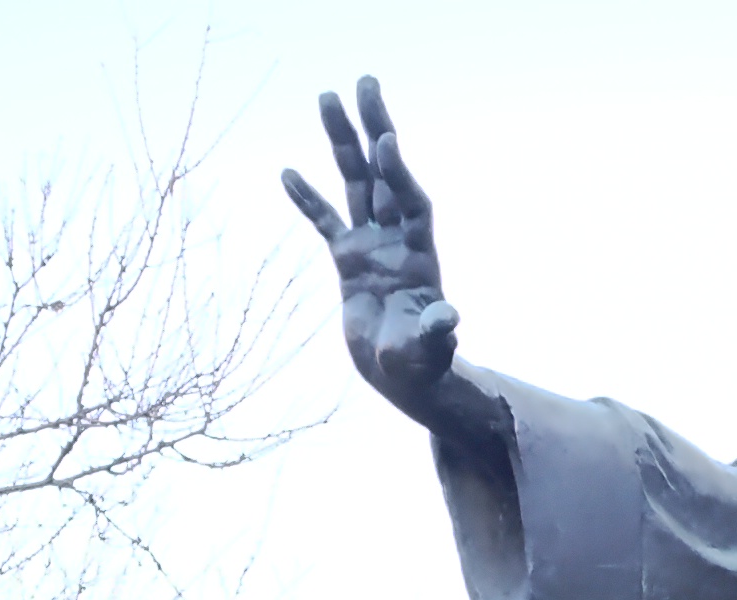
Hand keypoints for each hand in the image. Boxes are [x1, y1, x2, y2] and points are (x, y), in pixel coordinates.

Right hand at [281, 79, 476, 428]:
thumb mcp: (428, 350)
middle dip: (373, 129)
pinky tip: (288, 171)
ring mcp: (372, 245)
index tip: (387, 142)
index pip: (409, 203)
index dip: (398, 174)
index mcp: (418, 255)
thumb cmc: (422, 366)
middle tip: (365, 83)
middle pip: (383, 175)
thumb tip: (449, 316)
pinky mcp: (349, 260)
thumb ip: (436, 330)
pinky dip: (308, 199)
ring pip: (355, 184)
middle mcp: (396, 239)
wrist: (405, 379)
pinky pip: (325, 222)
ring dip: (343, 143)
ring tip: (327, 97)